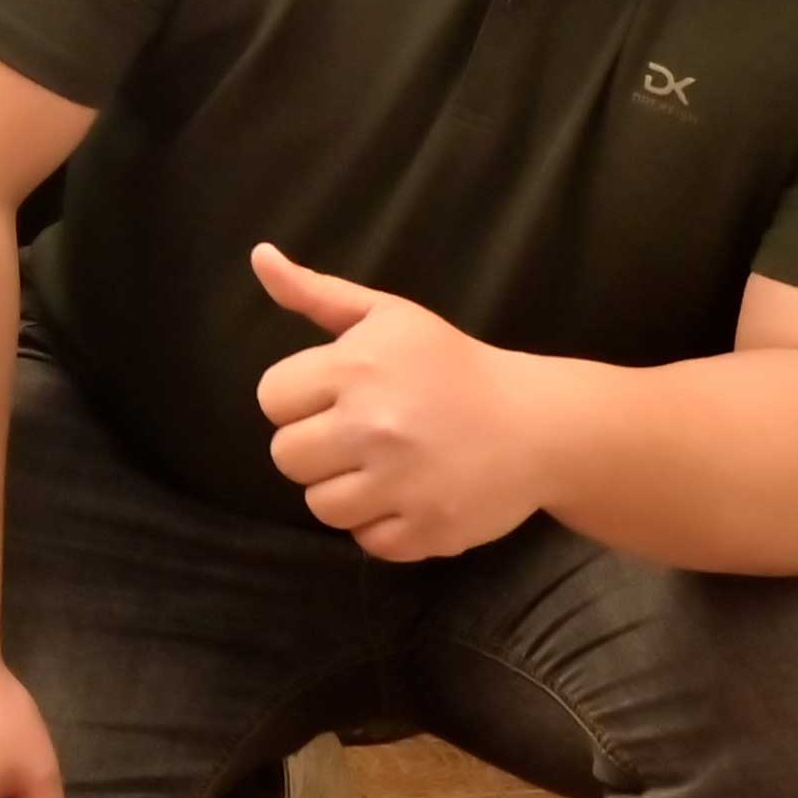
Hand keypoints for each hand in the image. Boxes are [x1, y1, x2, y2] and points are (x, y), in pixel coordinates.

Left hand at [251, 241, 547, 560]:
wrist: (538, 424)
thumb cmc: (452, 365)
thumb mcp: (386, 316)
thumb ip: (315, 292)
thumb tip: (259, 256)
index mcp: (356, 368)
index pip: (272, 399)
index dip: (297, 400)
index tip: (333, 397)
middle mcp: (373, 426)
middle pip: (286, 457)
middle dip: (315, 447)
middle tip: (358, 436)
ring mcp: (402, 483)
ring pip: (320, 505)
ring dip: (344, 490)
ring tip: (382, 467)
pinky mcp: (428, 529)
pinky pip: (367, 542)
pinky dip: (383, 526)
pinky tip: (409, 496)